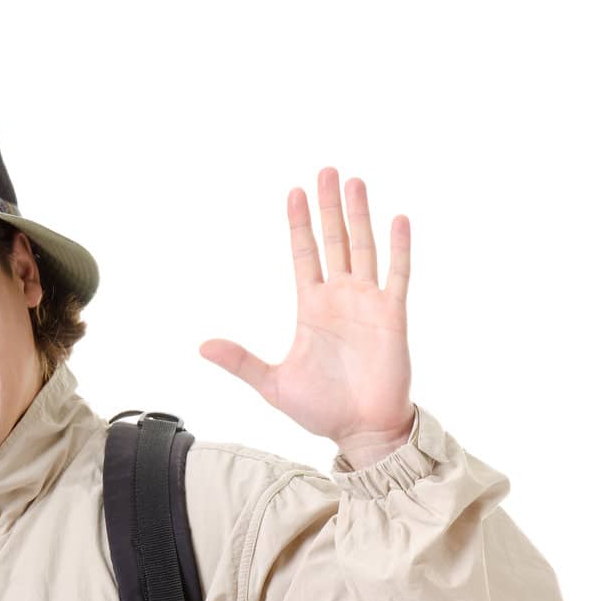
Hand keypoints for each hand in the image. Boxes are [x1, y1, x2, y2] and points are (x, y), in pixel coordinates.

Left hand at [200, 168, 414, 459]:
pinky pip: (397, 275)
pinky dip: (399, 248)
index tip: (294, 191)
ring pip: (363, 248)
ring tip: (353, 181)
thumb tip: (202, 346)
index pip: (304, 255)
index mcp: (311, 309)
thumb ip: (241, 362)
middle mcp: (340, 298)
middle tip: (325, 170)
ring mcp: (368, 303)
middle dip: (329, 206)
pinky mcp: (392, 316)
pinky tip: (397, 219)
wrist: (361, 431)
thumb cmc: (321, 410)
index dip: (299, 224)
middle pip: (334, 241)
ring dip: (359, 215)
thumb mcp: (272, 384)